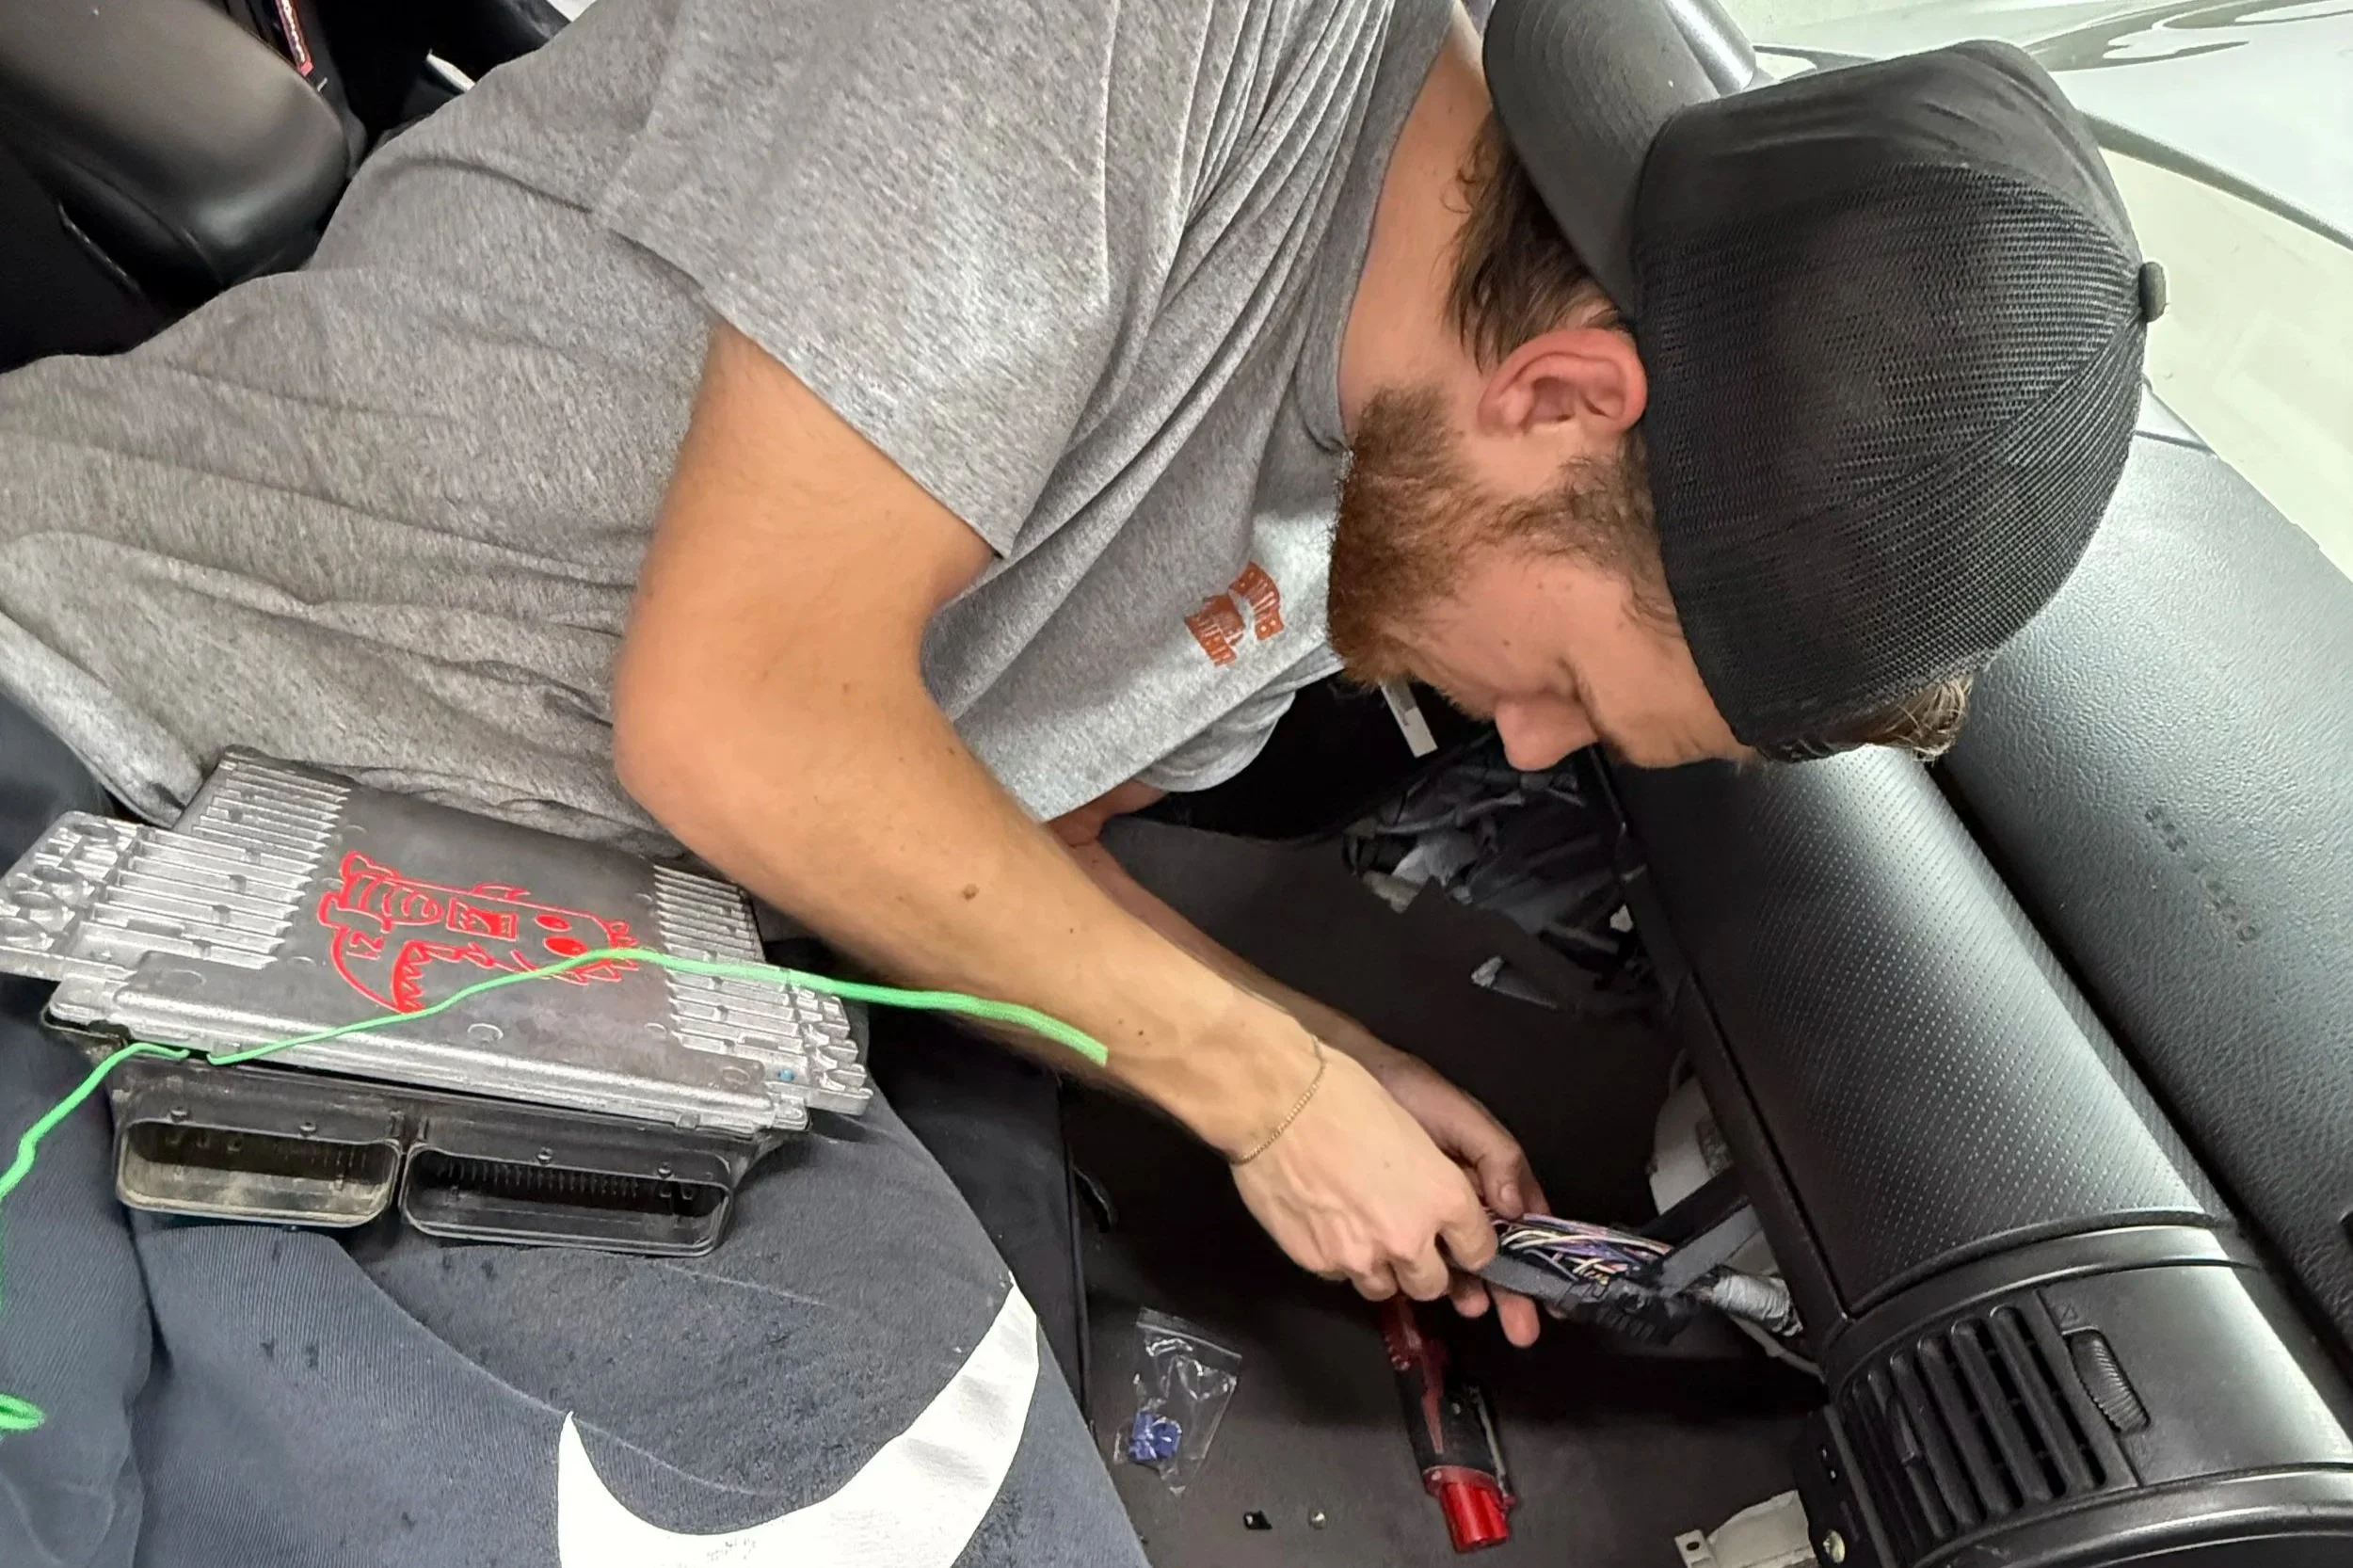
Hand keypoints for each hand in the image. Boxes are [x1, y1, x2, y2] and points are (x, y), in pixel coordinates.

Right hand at [1342, 1039, 1550, 1346]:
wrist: (1274, 1099)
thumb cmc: (1354, 1095)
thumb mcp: (1435, 1115)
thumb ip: (1484, 1164)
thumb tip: (1499, 1209)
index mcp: (1444, 1201)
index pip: (1479, 1253)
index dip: (1469, 1245)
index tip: (1458, 1239)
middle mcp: (1408, 1240)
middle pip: (1432, 1284)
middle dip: (1426, 1264)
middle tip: (1407, 1234)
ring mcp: (1359, 1257)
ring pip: (1384, 1288)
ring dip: (1382, 1265)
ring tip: (1363, 1224)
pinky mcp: (1317, 1263)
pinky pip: (1341, 1275)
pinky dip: (1340, 1255)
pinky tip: (1328, 1218)